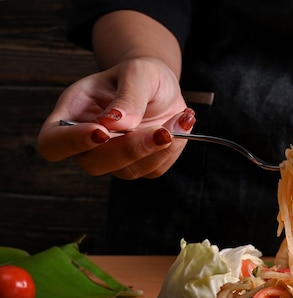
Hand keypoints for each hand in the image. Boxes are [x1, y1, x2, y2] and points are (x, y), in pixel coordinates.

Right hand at [37, 57, 193, 178]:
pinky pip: (154, 169)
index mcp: (72, 114)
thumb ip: (128, 96)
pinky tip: (180, 123)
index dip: (72, 142)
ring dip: (158, 148)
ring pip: (128, 171)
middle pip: (94, 163)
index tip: (102, 131)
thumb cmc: (140, 74)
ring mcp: (114, 158)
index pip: (53, 142)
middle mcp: (88, 143)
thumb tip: (116, 123)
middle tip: (160, 130)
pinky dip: (172, 148)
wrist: (162, 86)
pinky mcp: (141, 165)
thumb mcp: (138, 72)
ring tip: (180, 117)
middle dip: (129, 149)